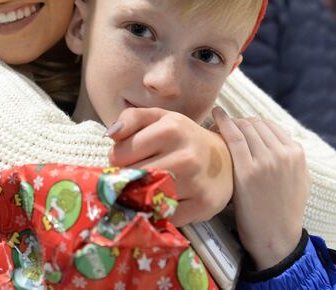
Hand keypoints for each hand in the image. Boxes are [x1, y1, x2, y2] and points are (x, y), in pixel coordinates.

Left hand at [106, 107, 233, 225]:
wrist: (224, 159)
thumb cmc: (183, 138)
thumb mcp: (159, 118)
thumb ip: (131, 118)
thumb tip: (110, 135)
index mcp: (171, 129)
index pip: (120, 154)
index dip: (117, 158)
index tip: (128, 158)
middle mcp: (185, 155)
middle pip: (131, 177)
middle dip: (126, 178)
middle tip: (136, 175)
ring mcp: (195, 182)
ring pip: (146, 198)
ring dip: (139, 197)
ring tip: (146, 188)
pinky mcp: (202, 205)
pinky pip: (165, 216)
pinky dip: (159, 212)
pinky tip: (163, 201)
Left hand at [212, 107, 309, 269]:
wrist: (276, 237)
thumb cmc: (285, 210)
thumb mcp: (301, 179)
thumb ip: (293, 158)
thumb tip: (282, 140)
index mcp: (296, 153)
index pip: (269, 125)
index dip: (251, 123)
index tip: (238, 127)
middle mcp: (283, 153)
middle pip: (255, 123)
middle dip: (238, 122)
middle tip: (224, 126)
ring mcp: (266, 161)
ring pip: (244, 126)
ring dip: (229, 123)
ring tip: (215, 127)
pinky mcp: (248, 170)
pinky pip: (234, 136)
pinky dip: (223, 122)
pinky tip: (215, 115)